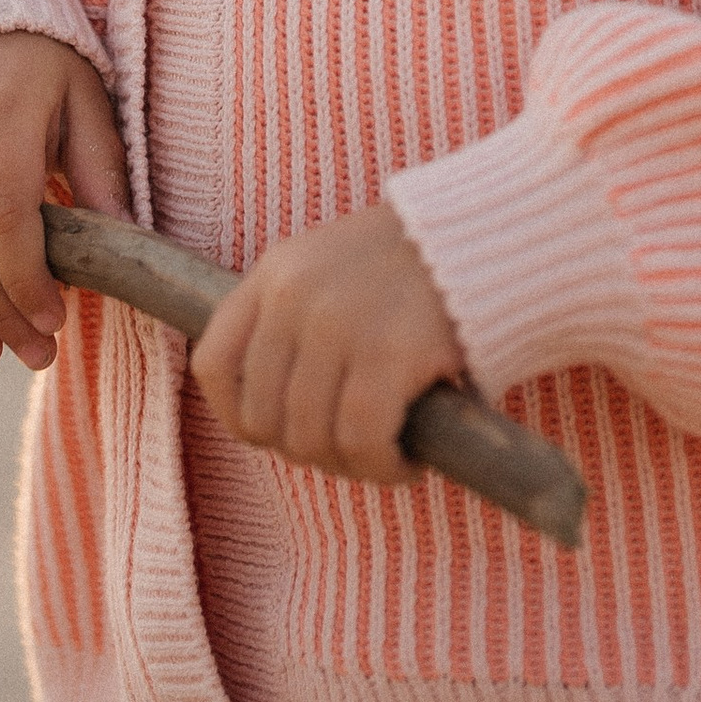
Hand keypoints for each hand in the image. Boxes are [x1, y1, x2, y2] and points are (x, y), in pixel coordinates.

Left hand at [189, 200, 462, 484]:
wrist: (488, 234)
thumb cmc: (412, 267)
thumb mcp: (330, 270)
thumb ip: (292, 322)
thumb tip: (266, 417)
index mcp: (275, 272)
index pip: (213, 364)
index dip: (237, 417)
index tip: (279, 433)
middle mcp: (294, 296)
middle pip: (263, 418)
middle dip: (307, 449)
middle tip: (353, 447)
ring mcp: (338, 323)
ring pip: (311, 439)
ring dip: (351, 465)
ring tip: (385, 454)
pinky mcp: (389, 352)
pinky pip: (363, 442)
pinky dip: (384, 467)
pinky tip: (408, 461)